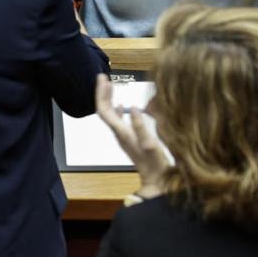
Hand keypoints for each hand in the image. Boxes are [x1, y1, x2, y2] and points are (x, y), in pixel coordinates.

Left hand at [94, 75, 168, 197]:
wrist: (156, 179)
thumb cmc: (155, 164)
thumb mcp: (150, 143)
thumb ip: (140, 125)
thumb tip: (132, 106)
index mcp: (122, 133)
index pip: (104, 110)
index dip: (101, 94)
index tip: (103, 79)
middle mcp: (119, 133)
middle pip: (104, 110)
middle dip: (102, 92)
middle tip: (104, 77)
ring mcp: (123, 136)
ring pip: (110, 114)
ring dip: (109, 98)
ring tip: (111, 86)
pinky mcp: (129, 138)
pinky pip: (118, 120)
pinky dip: (118, 109)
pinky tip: (122, 105)